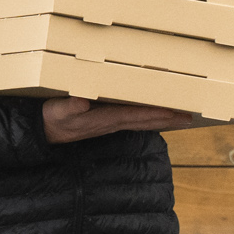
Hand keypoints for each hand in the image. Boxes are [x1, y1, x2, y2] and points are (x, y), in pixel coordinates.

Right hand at [42, 96, 203, 142]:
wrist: (42, 132)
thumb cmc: (50, 119)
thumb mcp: (56, 111)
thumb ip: (68, 106)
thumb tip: (81, 101)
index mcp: (103, 118)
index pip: (135, 115)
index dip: (155, 113)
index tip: (174, 111)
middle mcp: (111, 122)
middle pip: (146, 121)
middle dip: (168, 119)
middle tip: (190, 117)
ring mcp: (110, 123)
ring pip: (142, 122)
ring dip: (163, 120)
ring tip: (182, 117)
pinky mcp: (106, 121)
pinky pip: (134, 119)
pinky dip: (149, 117)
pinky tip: (157, 115)